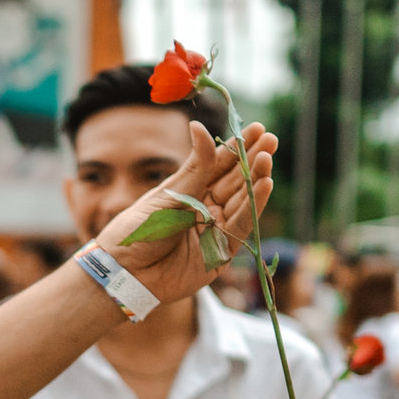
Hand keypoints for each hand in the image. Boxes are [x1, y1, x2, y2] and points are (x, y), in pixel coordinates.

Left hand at [97, 121, 276, 304]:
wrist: (126, 272)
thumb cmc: (139, 230)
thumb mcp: (169, 195)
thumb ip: (194, 167)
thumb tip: (199, 126)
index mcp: (191, 189)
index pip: (220, 164)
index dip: (239, 147)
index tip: (258, 128)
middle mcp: (207, 207)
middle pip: (236, 180)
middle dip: (254, 160)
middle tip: (271, 139)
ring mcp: (216, 229)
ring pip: (242, 201)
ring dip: (257, 180)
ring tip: (268, 159)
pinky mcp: (223, 252)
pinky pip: (242, 226)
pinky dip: (254, 206)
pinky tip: (265, 185)